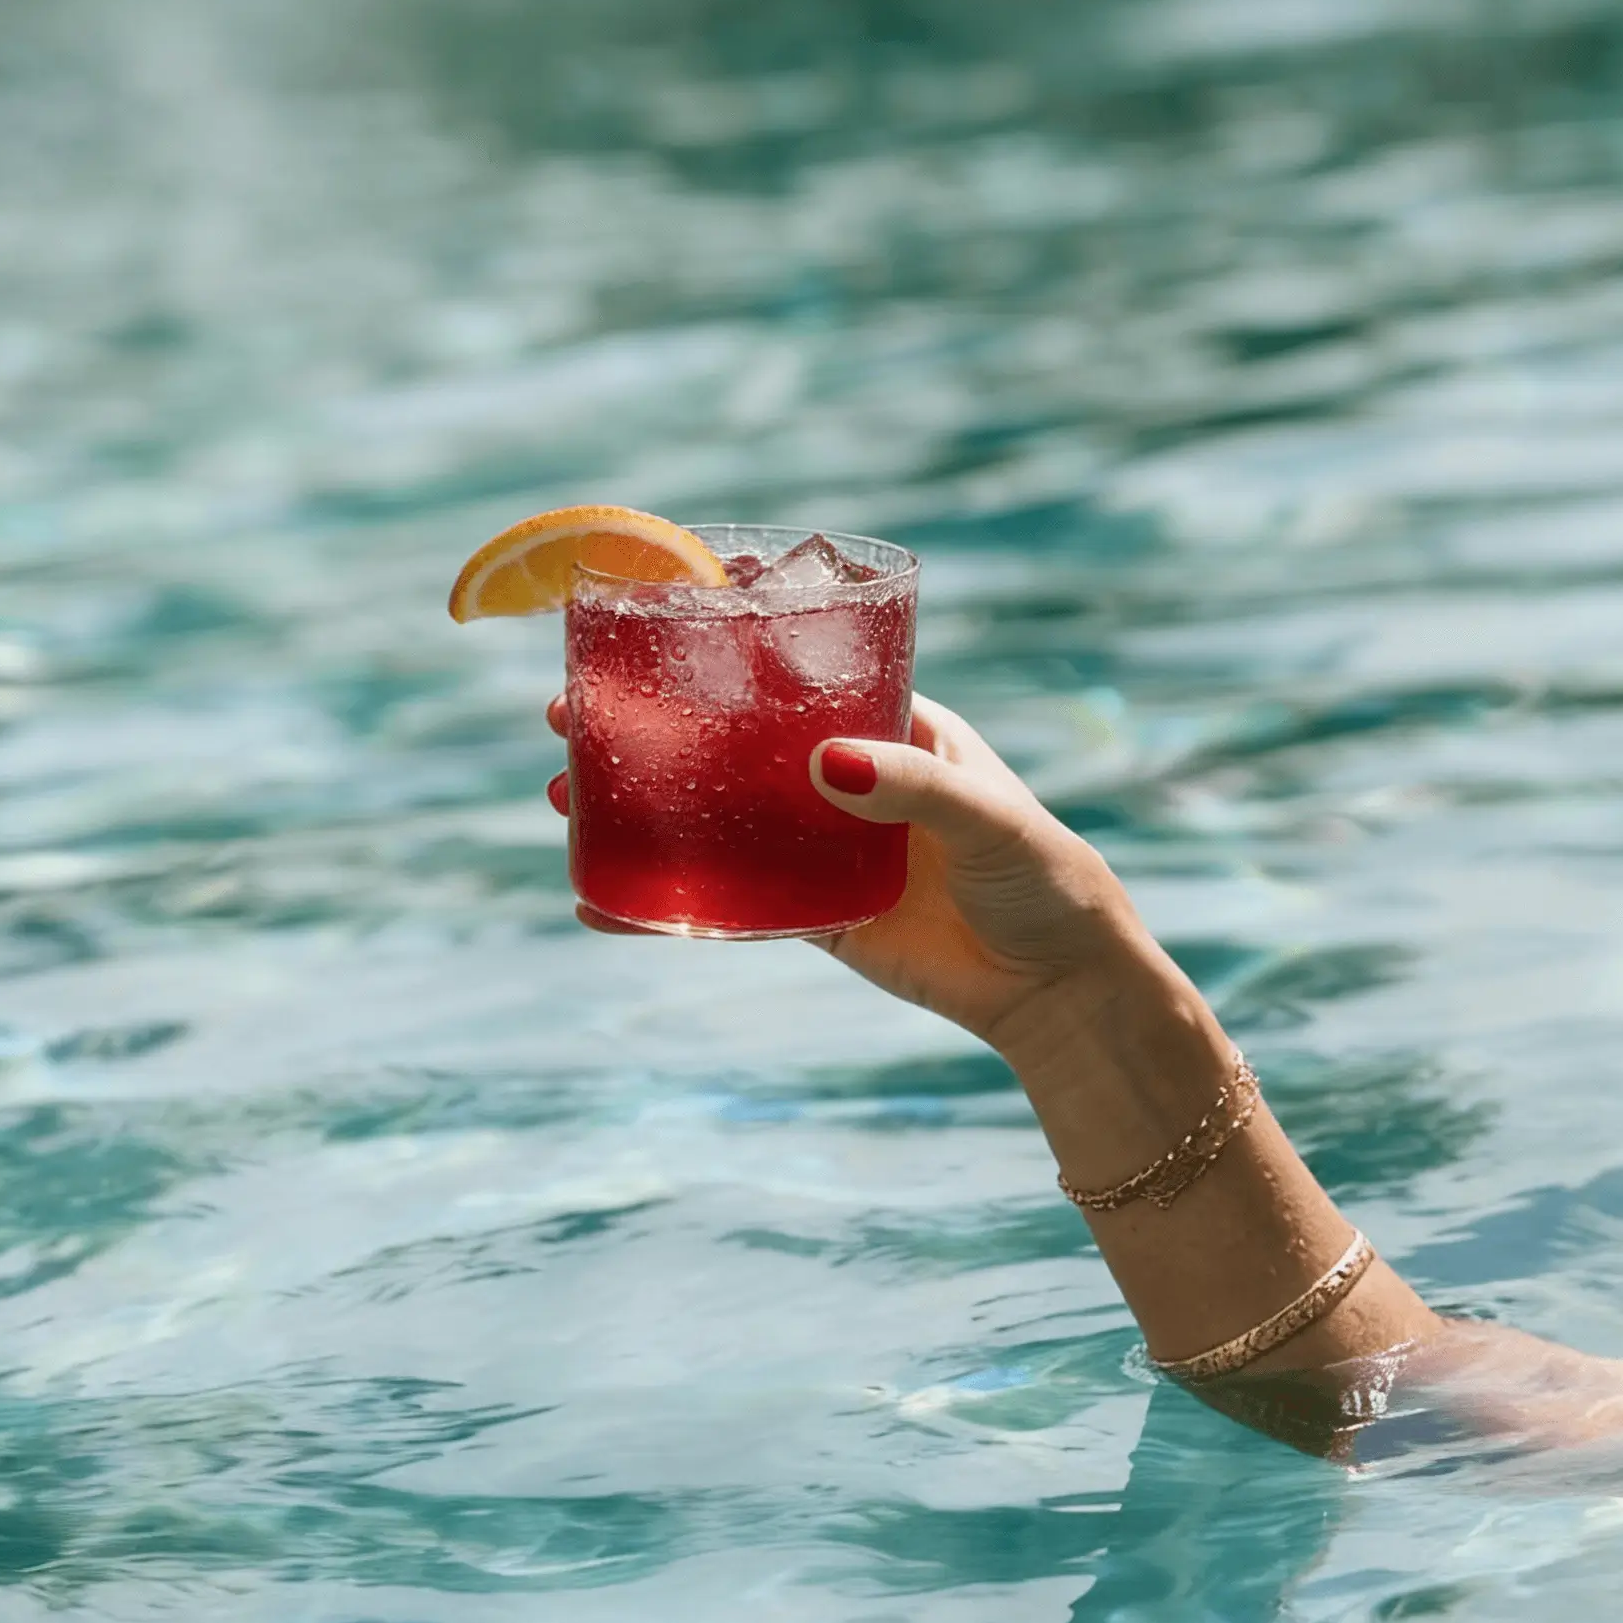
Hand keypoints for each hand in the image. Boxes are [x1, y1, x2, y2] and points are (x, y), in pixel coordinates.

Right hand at [543, 691, 1146, 1051]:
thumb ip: (911, 787)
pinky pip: (729, 908)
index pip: (790, 669)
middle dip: (646, 728)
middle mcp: (846, 778)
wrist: (1060, 990)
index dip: (716, 651)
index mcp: (890, 724)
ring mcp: (822, 849)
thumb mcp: (986, 817)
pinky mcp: (815, 919)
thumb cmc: (1043, 880)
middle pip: (729, 742)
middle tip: (567, 716)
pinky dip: (667, 910)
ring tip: (562, 797)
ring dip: (639, 809)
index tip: (642, 631)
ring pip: (714, 820)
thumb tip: (821, 763)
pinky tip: (601, 907)